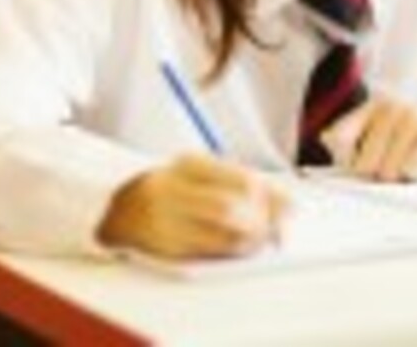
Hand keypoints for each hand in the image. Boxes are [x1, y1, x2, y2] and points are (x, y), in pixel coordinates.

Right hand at [97, 154, 288, 258]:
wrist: (123, 209)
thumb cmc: (176, 190)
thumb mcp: (206, 175)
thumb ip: (250, 184)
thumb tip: (292, 207)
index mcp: (190, 164)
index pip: (244, 181)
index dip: (272, 201)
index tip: (287, 212)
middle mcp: (175, 188)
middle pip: (234, 210)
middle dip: (262, 224)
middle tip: (274, 232)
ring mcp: (167, 218)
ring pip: (225, 235)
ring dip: (251, 242)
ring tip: (257, 239)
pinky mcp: (168, 246)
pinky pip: (212, 252)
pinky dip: (233, 252)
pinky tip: (236, 247)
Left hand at [320, 92, 416, 181]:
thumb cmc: (402, 139)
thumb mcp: (372, 135)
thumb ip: (344, 141)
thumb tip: (327, 138)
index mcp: (369, 107)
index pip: (339, 138)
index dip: (345, 161)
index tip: (353, 165)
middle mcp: (389, 106)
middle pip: (364, 165)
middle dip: (374, 175)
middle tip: (388, 168)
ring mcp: (412, 117)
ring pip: (388, 171)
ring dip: (397, 178)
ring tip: (405, 165)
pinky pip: (412, 171)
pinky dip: (416, 175)